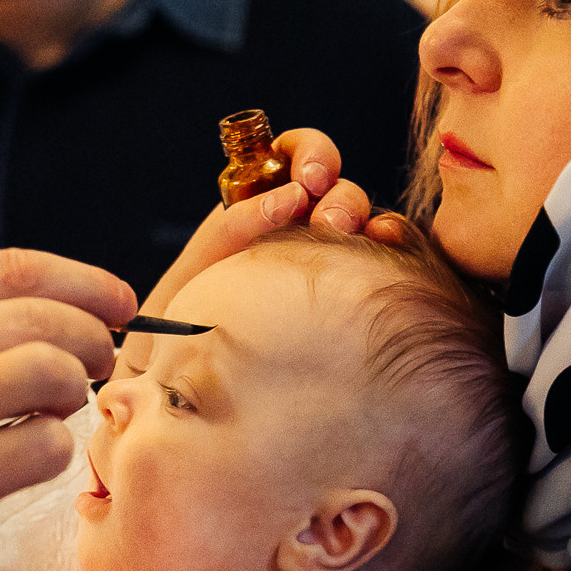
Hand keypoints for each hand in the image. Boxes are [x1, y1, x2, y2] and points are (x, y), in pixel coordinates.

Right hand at [0, 250, 137, 570]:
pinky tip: (29, 457)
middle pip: (46, 320)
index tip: (122, 304)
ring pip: (54, 375)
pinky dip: (55, 452)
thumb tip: (76, 305)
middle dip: (95, 342)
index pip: (17, 270)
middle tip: (98, 367)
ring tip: (56, 411)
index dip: (86, 283)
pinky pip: (44, 449)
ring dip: (77, 394)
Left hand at [116, 128, 401, 377]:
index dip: (305, 155)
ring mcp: (331, 262)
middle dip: (334, 183)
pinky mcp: (358, 294)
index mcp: (253, 217)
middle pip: (330, 181)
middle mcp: (296, 232)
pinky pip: (385, 255)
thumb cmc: (178, 352)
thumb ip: (224, 235)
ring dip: (359, 210)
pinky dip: (393, 239)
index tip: (306, 182)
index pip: (287, 163)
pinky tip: (385, 246)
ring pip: (359, 213)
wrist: (190, 415)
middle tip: (328, 217)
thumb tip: (283, 200)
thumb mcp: (188, 285)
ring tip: (352, 236)